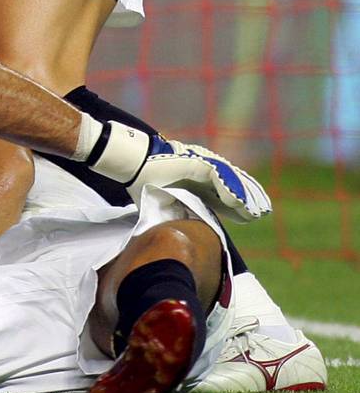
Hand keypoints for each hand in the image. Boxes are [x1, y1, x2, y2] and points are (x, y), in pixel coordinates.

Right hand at [131, 139, 271, 222]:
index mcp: (196, 183)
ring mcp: (202, 166)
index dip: (237, 207)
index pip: (223, 196)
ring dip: (244, 196)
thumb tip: (184, 229)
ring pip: (231, 180)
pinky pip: (219, 176)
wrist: (132, 165)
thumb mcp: (163, 204)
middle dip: (248, 200)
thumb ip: (176, 213)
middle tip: (261, 212)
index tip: (249, 218)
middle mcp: (203, 174)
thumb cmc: (143, 183)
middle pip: (233, 186)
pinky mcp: (197, 163)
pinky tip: (238, 202)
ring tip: (256, 209)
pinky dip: (229, 189)